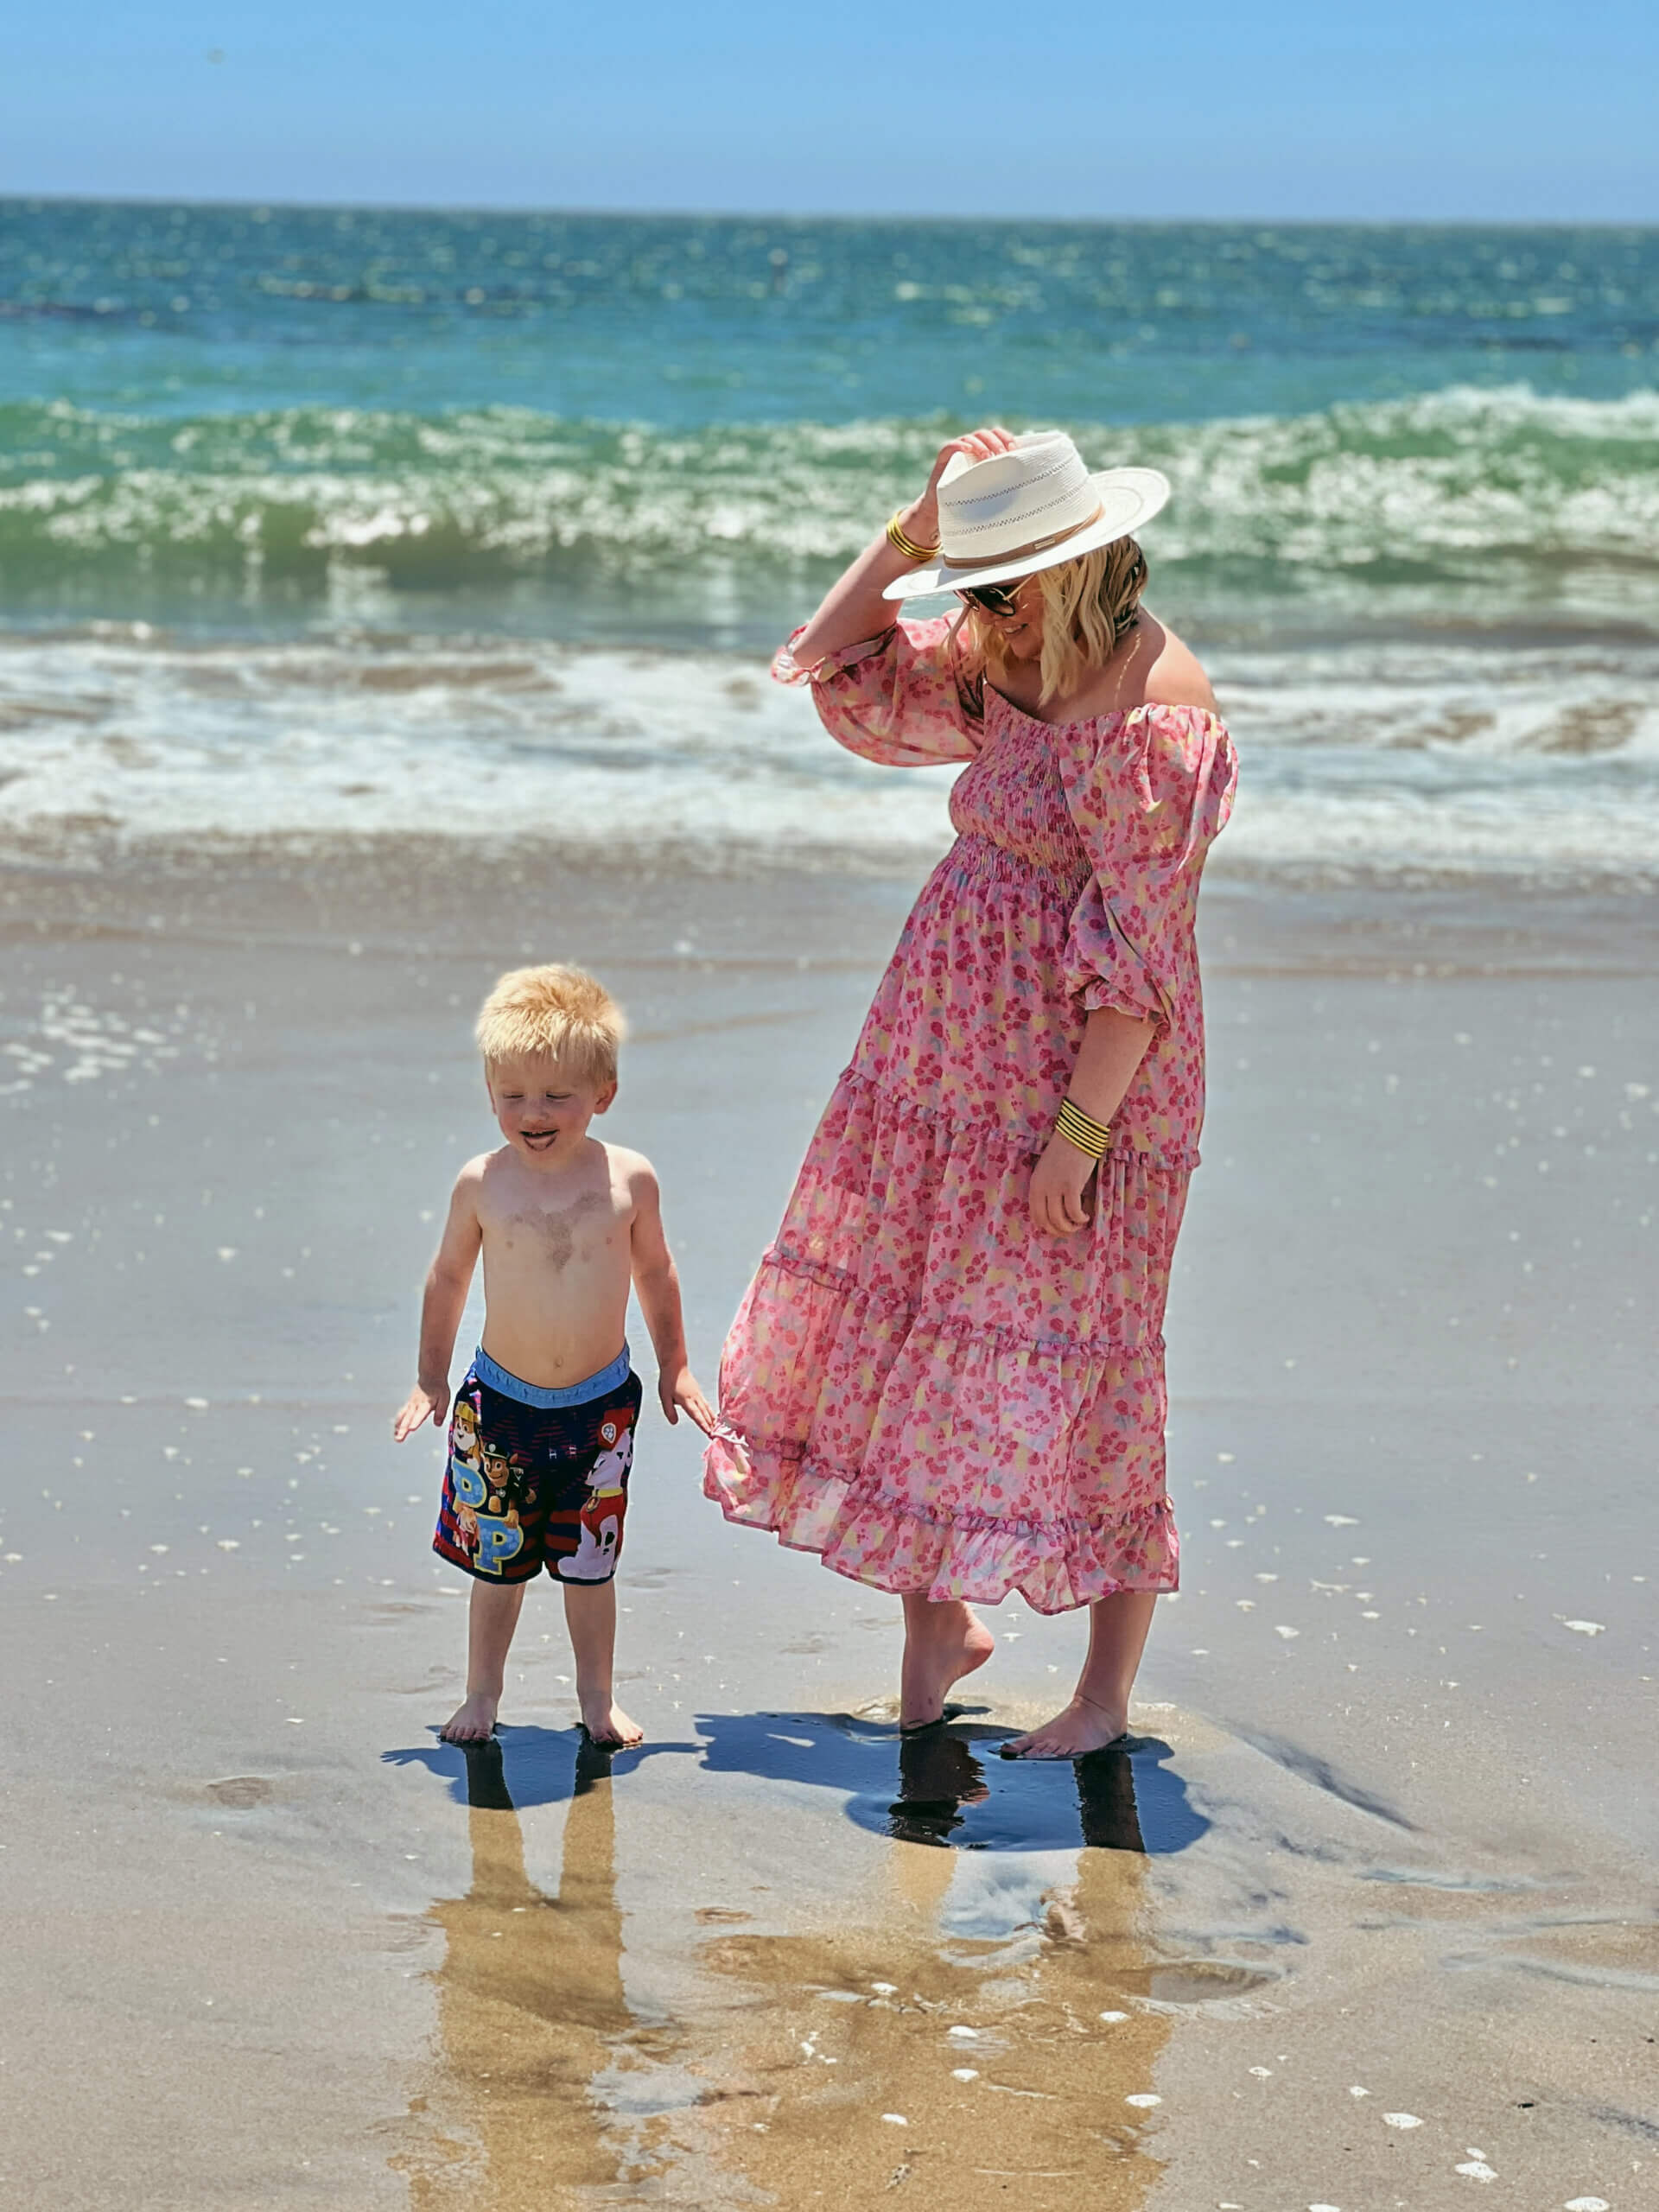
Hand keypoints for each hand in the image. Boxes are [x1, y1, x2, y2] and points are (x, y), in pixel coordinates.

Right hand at [393, 1380, 448, 1441]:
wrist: (431, 1375)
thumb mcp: (445, 1398)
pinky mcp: (408, 1405)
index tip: (411, 1428)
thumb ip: (441, 1412)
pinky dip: (398, 1423)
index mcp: (426, 1404)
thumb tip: (438, 1424)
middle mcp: (416, 1405)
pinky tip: (396, 1430)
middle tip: (400, 1438)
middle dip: (404, 1429)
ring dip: (399, 1427)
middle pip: (409, 1418)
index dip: (416, 1421)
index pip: (420, 1414)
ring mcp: (411, 1404)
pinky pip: (402, 1414)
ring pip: (403, 1417)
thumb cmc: (438, 1387)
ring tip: (397, 1437)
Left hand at [660, 1366, 715, 1434]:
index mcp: (686, 1401)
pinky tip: (711, 1414)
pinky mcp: (698, 1391)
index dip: (703, 1424)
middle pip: (704, 1413)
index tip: (709, 1432)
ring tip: (716, 1426)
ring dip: (712, 1418)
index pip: (696, 1415)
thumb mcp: (664, 1397)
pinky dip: (710, 1410)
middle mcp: (694, 1398)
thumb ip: (669, 1411)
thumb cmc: (669, 1381)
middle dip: (710, 1424)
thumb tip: (674, 1423)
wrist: (675, 1365)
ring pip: (707, 1408)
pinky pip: (706, 1403)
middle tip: (714, 1434)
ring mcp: (697, 1394)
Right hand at [900, 425, 1017, 549]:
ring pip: (970, 438)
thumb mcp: (991, 492)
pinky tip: (968, 450)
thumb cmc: (971, 503)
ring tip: (988, 457)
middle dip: (996, 442)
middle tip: (1003, 455)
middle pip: (986, 434)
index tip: (1015, 450)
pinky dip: (959, 446)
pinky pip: (949, 447)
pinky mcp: (943, 460)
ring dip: (981, 444)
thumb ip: (1004, 483)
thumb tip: (1030, 485)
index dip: (1007, 438)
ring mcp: (957, 453)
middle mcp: (972, 449)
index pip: (998, 435)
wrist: (944, 513)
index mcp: (985, 452)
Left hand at [1029, 1136, 1095, 1234]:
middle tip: (1070, 1231)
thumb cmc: (1064, 1151)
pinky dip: (1080, 1218)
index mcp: (1034, 1184)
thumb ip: (1046, 1187)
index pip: (1035, 1215)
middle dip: (1058, 1231)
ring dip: (1070, 1227)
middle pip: (1046, 1221)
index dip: (1046, 1227)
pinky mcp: (1071, 1186)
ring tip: (1078, 1224)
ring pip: (1059, 1220)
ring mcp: (1056, 1187)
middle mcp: (1042, 1187)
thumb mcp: (1047, 1170)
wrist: (1076, 1134)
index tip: (1057, 1228)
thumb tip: (1054, 1210)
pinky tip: (1086, 1216)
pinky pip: (1074, 1212)